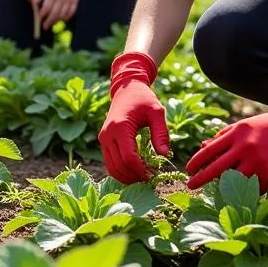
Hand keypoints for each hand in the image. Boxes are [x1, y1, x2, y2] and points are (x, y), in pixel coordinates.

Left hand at [34, 0, 80, 29]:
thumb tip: (34, 3)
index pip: (46, 8)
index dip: (42, 15)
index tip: (40, 18)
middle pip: (54, 13)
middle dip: (49, 21)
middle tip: (45, 26)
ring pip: (63, 15)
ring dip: (57, 20)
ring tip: (53, 23)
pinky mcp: (75, 0)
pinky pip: (71, 12)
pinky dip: (66, 17)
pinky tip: (62, 19)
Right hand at [99, 51, 169, 182]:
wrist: (126, 88)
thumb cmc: (143, 99)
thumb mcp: (157, 112)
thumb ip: (161, 133)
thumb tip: (164, 155)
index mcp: (120, 127)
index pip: (129, 158)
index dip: (141, 170)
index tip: (154, 174)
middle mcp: (108, 134)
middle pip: (119, 166)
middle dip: (135, 176)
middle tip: (150, 178)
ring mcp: (103, 138)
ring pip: (112, 167)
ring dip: (127, 176)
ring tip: (143, 176)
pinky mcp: (103, 140)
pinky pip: (110, 162)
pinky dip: (121, 170)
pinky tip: (135, 171)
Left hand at [185, 93, 267, 192]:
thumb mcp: (246, 125)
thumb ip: (225, 135)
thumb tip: (203, 145)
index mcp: (237, 133)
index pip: (209, 150)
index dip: (196, 161)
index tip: (188, 169)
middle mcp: (245, 148)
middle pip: (216, 168)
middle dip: (200, 179)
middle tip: (190, 185)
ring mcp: (258, 163)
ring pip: (233, 181)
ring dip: (221, 187)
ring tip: (214, 191)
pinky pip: (253, 188)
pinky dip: (245, 191)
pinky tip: (239, 195)